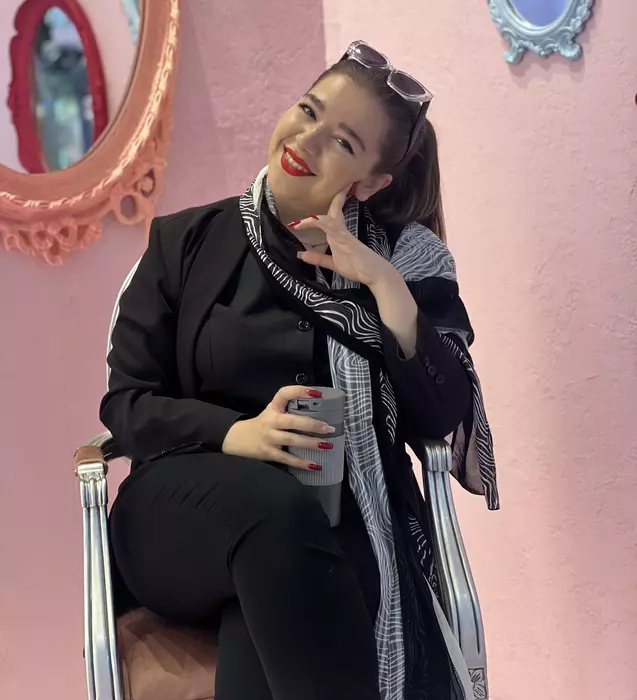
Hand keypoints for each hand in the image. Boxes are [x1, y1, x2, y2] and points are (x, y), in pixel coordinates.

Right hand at [221, 386, 335, 470]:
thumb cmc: (262, 424)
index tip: (317, 393)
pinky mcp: (268, 453)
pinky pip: (287, 458)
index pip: (284, 394)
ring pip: (292, 440)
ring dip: (311, 443)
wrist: (237, 439)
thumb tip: (320, 412)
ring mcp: (269, 438)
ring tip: (327, 445)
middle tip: (329, 428)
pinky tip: (315, 465)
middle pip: (292, 421)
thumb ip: (290, 410)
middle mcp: (271, 421)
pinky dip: (301, 463)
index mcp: (273, 408)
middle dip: (312, 424)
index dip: (300, 391)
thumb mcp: (272, 412)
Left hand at [290, 185, 394, 287]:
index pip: (332, 216)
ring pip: (329, 216)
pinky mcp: (344, 238)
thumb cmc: (359, 268)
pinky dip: (316, 222)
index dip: (325, 208)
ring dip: (316, 213)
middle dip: (333, 198)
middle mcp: (340, 232)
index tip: (311, 205)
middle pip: (333, 210)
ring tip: (302, 214)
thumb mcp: (334, 264)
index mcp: (339, 235)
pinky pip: (329, 226)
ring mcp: (343, 234)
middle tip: (337, 186)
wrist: (375, 274)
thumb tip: (302, 255)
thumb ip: (319, 258)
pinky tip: (305, 222)